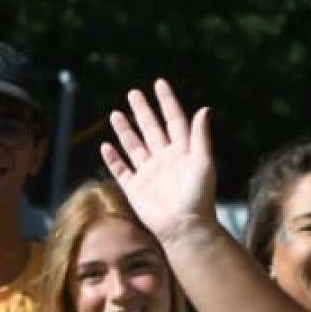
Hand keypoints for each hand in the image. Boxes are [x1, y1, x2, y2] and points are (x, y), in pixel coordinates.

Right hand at [99, 80, 219, 247]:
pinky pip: (121, 170)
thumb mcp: (204, 163)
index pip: (174, 120)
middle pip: (151, 129)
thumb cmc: (199, 197)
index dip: (167, 102)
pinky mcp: (136, 188)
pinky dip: (113, 158)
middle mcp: (165, 160)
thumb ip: (200, 136)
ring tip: (116, 113)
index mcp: (183, 152)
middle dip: (143, 111)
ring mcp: (149, 174)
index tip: (159, 84)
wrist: (185, 227)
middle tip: (134, 93)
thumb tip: (204, 109)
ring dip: (125, 130)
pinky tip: (106, 146)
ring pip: (134, 146)